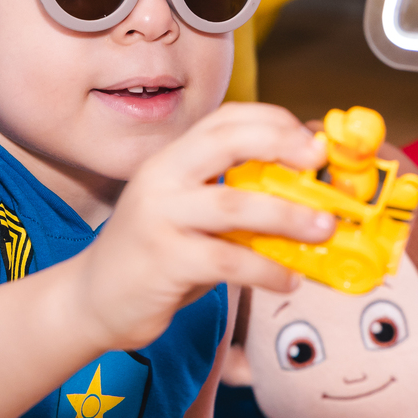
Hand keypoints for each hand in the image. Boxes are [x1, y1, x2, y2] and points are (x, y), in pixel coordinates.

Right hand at [74, 102, 332, 351]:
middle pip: (225, 141)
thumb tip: (303, 178)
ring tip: (323, 229)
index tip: (314, 142)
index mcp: (171, 159)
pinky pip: (227, 260)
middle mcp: (161, 178)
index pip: (225, 119)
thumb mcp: (189, 211)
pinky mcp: (164, 260)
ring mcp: (160, 217)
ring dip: (287, 215)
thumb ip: (232, 192)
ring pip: (234, 204)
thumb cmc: (156, 254)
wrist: (94, 298)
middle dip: (280, 144)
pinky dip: (266, 269)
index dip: (274, 121)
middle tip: (318, 162)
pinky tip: (287, 279)